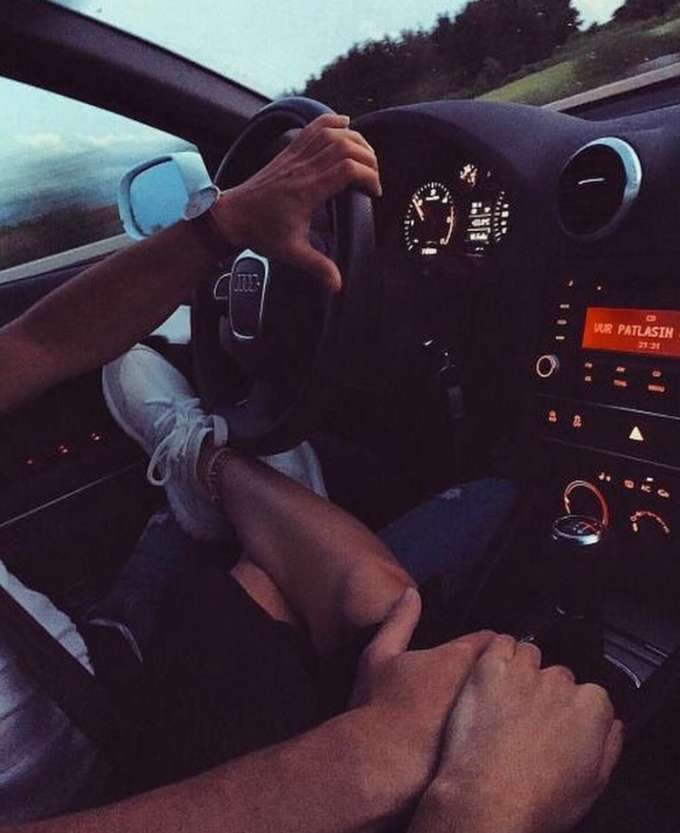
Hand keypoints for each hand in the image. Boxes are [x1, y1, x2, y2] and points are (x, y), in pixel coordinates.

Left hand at [213, 113, 381, 291]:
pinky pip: (313, 127)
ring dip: (355, 138)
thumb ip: (318, 267)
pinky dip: (331, 121)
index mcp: (307, 190)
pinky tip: (344, 124)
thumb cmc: (261, 232)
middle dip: (368, 157)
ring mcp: (295, 156)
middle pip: (345, 145)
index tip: (375, 192)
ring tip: (366, 154)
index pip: (347, 169)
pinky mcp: (289, 151)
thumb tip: (338, 285)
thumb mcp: (292, 253)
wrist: (232, 216)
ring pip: (331, 132)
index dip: (369, 176)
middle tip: (374, 175)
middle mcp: (302, 168)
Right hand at [351, 588, 495, 791]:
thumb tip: (412, 593)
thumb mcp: (378, 655)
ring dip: (506, 709)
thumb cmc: (377, 706)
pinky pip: (507, 740)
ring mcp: (491, 722)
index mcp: (460, 657)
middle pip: (507, 674)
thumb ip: (399, 621)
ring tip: (491, 718)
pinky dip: (503, 740)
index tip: (475, 657)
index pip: (492, 641)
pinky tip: (486, 749)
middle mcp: (484, 686)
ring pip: (511, 708)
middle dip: (502, 677)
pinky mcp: (492, 754)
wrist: (379, 766)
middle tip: (484, 688)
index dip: (486, 647)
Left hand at [424, 636, 623, 832]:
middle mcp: (561, 683)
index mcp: (592, 707)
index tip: (559, 726)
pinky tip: (493, 676)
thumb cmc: (537, 800)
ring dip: (521, 670)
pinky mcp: (490, 667)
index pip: (590, 695)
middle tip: (528, 720)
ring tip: (506, 699)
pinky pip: (499, 643)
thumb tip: (614, 725)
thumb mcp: (594, 785)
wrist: (489, 800)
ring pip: (529, 655)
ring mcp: (524, 672)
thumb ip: (610, 745)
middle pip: (558, 676)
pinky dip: (497, 654)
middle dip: (545, 693)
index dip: (572, 712)